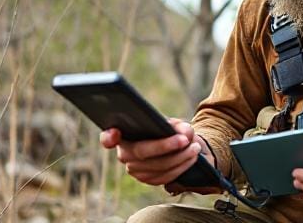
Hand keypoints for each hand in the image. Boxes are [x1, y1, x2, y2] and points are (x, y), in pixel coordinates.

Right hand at [100, 118, 214, 185]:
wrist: (173, 146)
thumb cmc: (165, 130)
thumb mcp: (171, 123)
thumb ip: (178, 126)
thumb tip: (186, 133)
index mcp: (122, 134)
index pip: (108, 137)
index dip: (108, 137)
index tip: (115, 132)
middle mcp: (124, 154)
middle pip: (141, 152)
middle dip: (165, 146)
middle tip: (185, 139)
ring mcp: (134, 170)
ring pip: (157, 167)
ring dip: (179, 157)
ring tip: (195, 147)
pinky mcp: (147, 180)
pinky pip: (164, 177)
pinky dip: (181, 167)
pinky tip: (192, 158)